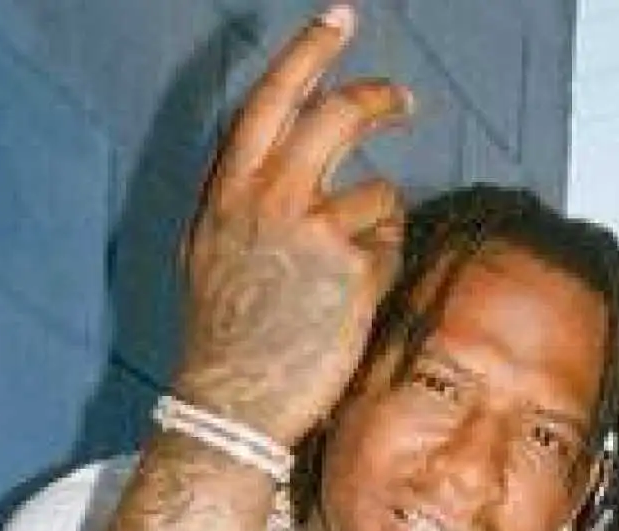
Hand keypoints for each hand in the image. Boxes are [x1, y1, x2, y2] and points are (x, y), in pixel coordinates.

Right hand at [175, 5, 412, 445]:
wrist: (232, 404)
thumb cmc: (226, 339)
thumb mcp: (212, 256)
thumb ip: (245, 205)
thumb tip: (290, 172)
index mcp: (227, 194)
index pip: (270, 101)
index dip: (307, 53)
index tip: (340, 18)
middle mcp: (266, 199)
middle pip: (337, 116)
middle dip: (378, 99)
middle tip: (406, 101)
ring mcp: (312, 231)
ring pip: (379, 195)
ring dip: (379, 229)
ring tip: (348, 279)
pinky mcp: (352, 269)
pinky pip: (391, 248)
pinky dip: (382, 269)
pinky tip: (352, 304)